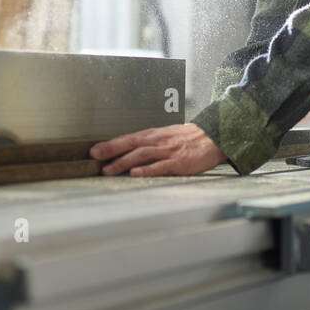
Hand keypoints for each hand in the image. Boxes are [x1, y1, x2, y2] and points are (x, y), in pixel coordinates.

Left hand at [89, 124, 226, 177]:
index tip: (95, 150)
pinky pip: (161, 166)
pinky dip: (147, 170)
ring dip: (123, 162)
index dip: (111, 144)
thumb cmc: (189, 139)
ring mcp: (169, 151)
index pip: (129, 138)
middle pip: (131, 143)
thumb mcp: (166, 136)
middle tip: (95, 157)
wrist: (214, 137)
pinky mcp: (179, 163)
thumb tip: (128, 152)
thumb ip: (149, 144)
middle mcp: (159, 141)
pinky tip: (135, 174)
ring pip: (142, 154)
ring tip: (109, 170)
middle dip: (111, 150)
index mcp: (155, 135)